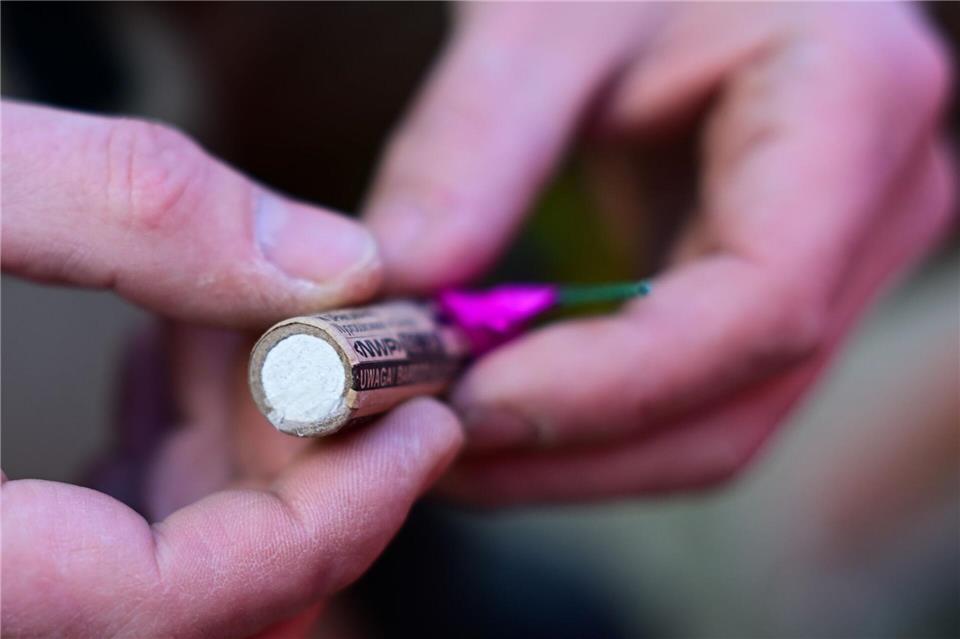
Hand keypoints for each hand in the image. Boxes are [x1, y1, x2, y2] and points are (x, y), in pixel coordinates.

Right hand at [1, 101, 462, 636]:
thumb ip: (122, 205)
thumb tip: (331, 259)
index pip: (181, 605)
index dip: (337, 517)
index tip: (428, 421)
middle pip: (188, 601)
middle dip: (303, 475)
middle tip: (356, 352)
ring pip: (151, 571)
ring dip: (243, 450)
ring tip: (264, 323)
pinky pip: (95, 533)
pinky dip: (168, 445)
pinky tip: (177, 342)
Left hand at [365, 4, 953, 502]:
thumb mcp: (544, 17)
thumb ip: (472, 143)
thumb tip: (400, 285)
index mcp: (854, 101)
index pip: (761, 302)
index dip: (612, 383)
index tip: (470, 404)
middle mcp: (879, 204)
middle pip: (741, 396)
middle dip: (576, 447)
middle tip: (432, 446)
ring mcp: (841, 258)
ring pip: (720, 421)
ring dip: (577, 454)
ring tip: (450, 434)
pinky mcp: (780, 290)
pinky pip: (699, 395)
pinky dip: (595, 423)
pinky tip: (503, 405)